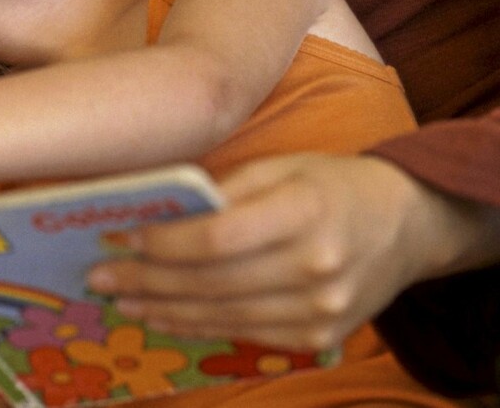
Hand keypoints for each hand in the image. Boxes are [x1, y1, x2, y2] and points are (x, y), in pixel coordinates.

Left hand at [87, 153, 495, 351]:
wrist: (405, 224)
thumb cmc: (331, 182)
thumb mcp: (284, 166)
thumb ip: (229, 189)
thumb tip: (161, 211)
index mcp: (305, 211)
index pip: (219, 237)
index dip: (164, 242)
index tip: (119, 236)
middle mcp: (315, 267)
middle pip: (213, 282)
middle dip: (148, 280)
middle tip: (98, 275)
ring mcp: (320, 311)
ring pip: (223, 315)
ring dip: (163, 309)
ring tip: (120, 298)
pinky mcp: (318, 337)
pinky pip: (244, 334)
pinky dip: (198, 326)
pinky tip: (163, 315)